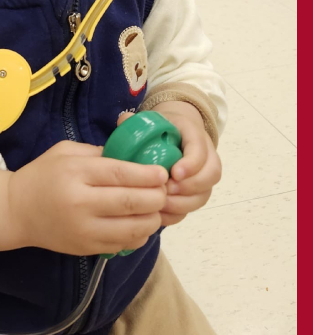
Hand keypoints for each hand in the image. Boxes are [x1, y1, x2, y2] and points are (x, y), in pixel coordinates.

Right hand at [7, 140, 168, 255]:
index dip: (148, 174)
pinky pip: (125, 244)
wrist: (15, 210)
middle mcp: (80, 203)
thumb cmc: (42, 175)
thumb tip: (134, 158)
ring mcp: (84, 229)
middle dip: (156, 197)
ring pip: (134, 228)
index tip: (162, 173)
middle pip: (132, 202)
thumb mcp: (64, 152)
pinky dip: (139, 234)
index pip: (120, 174)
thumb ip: (98, 153)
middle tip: (164, 191)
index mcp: (74, 173)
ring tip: (154, 209)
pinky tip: (137, 224)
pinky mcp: (87, 248)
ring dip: (152, 218)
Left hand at [127, 102, 221, 226]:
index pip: (201, 150)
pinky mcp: (196, 193)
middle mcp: (206, 158)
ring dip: (183, 203)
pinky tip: (159, 214)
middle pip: (210, 176)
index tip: (174, 173)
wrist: (173, 134)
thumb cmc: (160, 129)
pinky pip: (194, 207)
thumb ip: (138, 121)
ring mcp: (203, 177)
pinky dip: (178, 213)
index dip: (191, 164)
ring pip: (204, 194)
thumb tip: (123, 121)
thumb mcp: (151, 120)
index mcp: (195, 136)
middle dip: (189, 187)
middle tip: (166, 191)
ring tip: (160, 204)